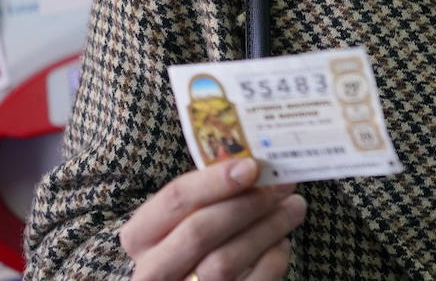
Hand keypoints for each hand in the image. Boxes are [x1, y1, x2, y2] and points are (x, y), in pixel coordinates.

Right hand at [119, 158, 306, 280]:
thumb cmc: (196, 243)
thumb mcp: (188, 217)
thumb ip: (210, 195)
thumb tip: (255, 165)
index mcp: (142, 236)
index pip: (174, 199)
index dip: (215, 180)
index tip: (252, 166)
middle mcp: (153, 270)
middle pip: (198, 232)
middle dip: (246, 205)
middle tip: (281, 187)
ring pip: (224, 263)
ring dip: (267, 229)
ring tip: (293, 208)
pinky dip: (272, 260)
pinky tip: (281, 243)